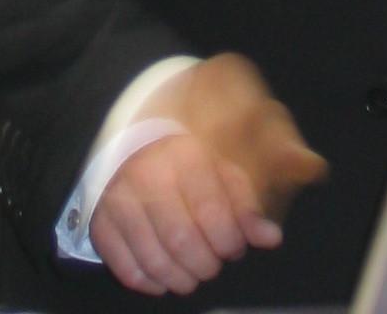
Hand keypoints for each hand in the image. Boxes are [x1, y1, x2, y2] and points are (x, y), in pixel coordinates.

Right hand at [89, 53, 327, 295]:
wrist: (146, 106)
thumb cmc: (204, 127)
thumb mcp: (244, 127)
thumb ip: (269, 166)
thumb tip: (284, 213)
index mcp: (186, 149)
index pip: (214, 214)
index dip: (232, 238)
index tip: (238, 242)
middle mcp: (148, 171)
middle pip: (184, 243)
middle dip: (208, 261)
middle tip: (215, 257)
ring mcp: (120, 193)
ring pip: (155, 259)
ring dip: (181, 276)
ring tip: (193, 271)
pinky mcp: (101, 213)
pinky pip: (124, 264)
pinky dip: (147, 279)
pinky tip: (162, 274)